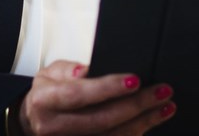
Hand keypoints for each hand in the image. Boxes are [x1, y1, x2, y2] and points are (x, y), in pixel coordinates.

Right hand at [16, 60, 175, 134]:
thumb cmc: (47, 93)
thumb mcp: (50, 73)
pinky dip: (134, 134)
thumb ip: (68, 70)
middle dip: (136, 106)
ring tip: (165, 107)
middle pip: (101, 120)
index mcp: (45, 101)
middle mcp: (54, 127)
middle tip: (162, 92)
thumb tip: (86, 70)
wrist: (33, 121)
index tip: (135, 80)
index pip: (79, 94)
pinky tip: (150, 123)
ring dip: (143, 123)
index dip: (108, 88)